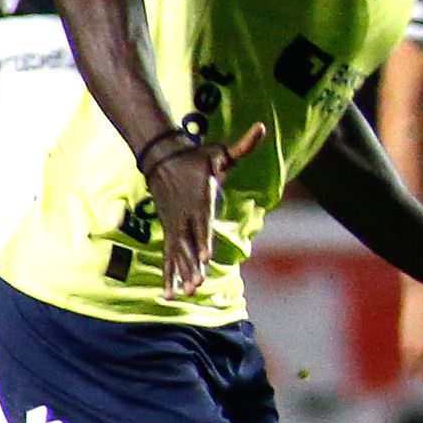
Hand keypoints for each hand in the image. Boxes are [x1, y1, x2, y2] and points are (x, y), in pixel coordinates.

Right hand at [149, 119, 271, 300]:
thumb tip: (262, 127)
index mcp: (200, 200)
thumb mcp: (220, 151)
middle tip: (198, 285)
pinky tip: (170, 295)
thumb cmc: (195, 156)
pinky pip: (168, 257)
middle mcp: (185, 216)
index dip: (205, 240)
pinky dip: (169, 276)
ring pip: (178, 255)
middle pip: (190, 245)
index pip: (203, 223)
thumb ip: (243, 145)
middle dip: (194, 266)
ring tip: (184, 295)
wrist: (161, 157)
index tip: (207, 256)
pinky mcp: (169, 231)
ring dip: (182, 275)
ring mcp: (175, 226)